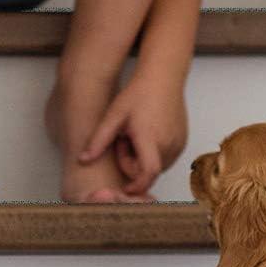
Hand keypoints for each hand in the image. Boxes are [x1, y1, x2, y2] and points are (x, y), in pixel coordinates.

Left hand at [75, 70, 188, 197]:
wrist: (162, 78)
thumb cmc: (138, 94)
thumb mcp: (113, 117)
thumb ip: (98, 141)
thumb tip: (83, 160)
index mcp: (150, 138)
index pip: (148, 173)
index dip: (136, 185)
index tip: (124, 189)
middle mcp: (168, 144)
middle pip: (148, 171)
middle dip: (133, 165)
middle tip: (124, 142)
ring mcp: (178, 144)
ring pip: (157, 166)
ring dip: (143, 160)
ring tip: (135, 136)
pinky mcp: (183, 142)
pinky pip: (165, 158)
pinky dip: (153, 154)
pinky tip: (147, 134)